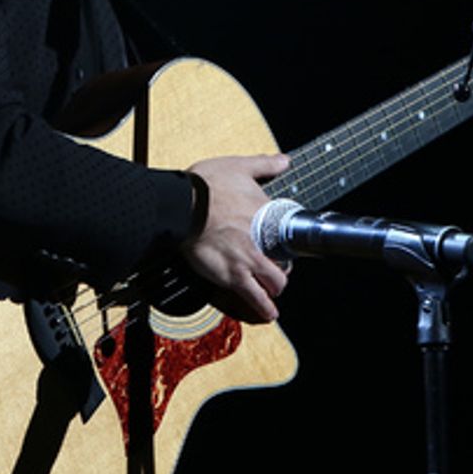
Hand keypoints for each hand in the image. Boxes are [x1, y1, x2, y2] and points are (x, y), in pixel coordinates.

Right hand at [180, 154, 291, 322]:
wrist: (185, 204)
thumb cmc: (208, 185)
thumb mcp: (240, 166)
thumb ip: (265, 164)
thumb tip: (284, 160)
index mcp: (266, 215)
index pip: (288, 233)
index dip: (285, 242)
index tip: (281, 245)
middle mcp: (263, 241)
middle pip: (285, 263)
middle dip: (281, 268)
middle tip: (274, 270)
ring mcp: (249, 261)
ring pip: (275, 284)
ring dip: (274, 289)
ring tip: (272, 294)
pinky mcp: (233, 276)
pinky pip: (256, 298)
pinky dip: (264, 309)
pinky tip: (268, 313)